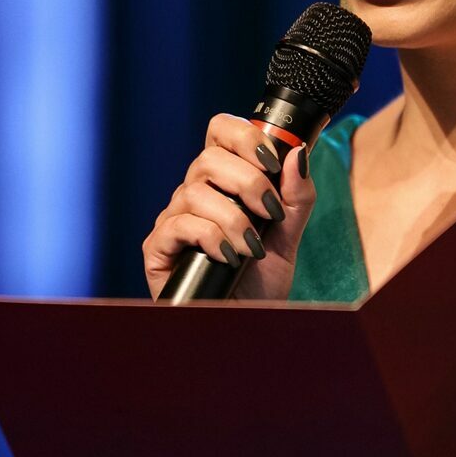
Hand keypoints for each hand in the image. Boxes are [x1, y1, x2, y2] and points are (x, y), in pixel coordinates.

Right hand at [142, 114, 315, 300]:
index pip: (221, 131)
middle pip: (208, 158)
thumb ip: (296, 195)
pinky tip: (228, 257)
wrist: (248, 324)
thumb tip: (297, 152)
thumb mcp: (289, 234)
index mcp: (223, 181)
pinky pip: (178, 225)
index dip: (244, 136)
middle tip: (270, 213)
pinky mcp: (158, 248)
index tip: (273, 161)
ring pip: (195, 193)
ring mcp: (173, 220)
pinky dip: (211, 238)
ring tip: (252, 248)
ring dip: (234, 220)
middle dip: (249, 183)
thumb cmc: (262, 280)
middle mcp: (194, 194)